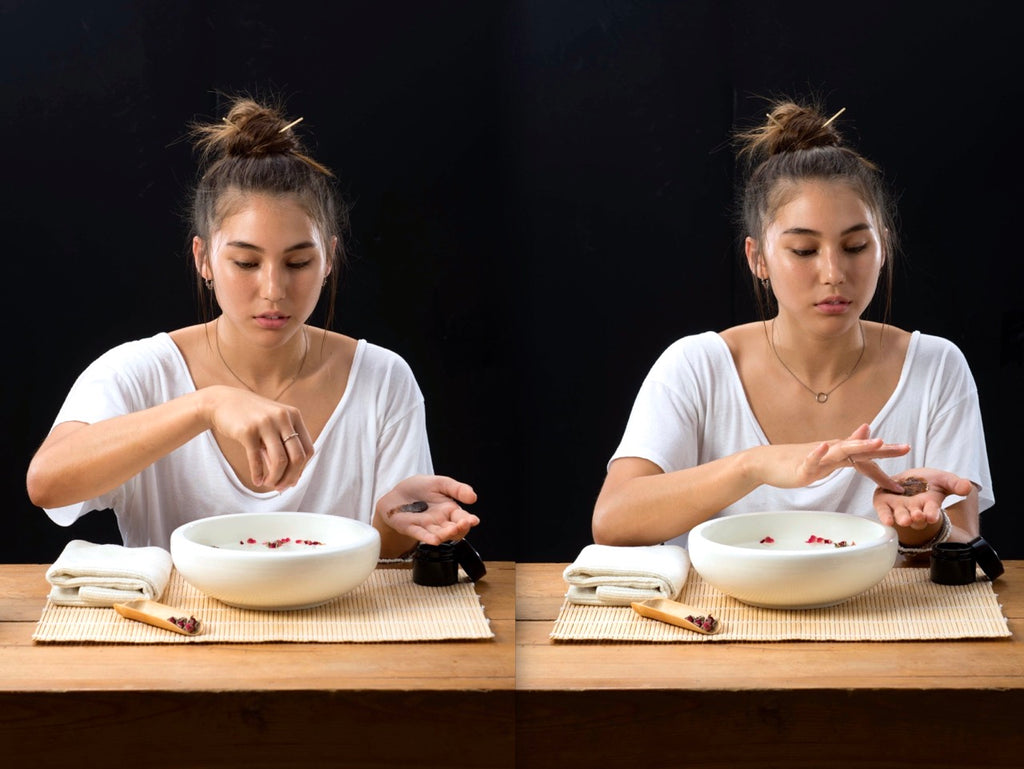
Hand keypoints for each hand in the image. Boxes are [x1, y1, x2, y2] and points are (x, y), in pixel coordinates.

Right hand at [205, 386, 313, 490]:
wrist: (222, 402)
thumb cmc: (251, 417)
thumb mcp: (272, 427)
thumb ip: (282, 448)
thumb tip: (291, 479)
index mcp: (294, 415)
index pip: (308, 449)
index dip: (302, 469)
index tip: (293, 480)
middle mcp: (283, 417)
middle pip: (298, 457)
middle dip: (291, 477)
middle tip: (281, 487)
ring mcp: (265, 423)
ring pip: (280, 460)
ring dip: (276, 478)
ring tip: (269, 484)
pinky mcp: (247, 431)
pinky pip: (256, 459)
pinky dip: (258, 474)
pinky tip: (257, 481)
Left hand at [378, 475, 479, 544]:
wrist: (398, 491)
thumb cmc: (420, 488)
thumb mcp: (441, 483)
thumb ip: (457, 489)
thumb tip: (474, 497)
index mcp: (449, 510)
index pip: (462, 519)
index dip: (469, 521)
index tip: (473, 520)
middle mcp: (440, 521)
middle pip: (453, 530)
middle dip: (460, 528)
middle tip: (463, 523)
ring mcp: (426, 526)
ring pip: (439, 534)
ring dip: (445, 534)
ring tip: (452, 530)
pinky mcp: (411, 528)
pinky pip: (420, 534)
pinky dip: (427, 538)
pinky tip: (434, 540)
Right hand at [755, 424, 909, 489]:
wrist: (766, 462)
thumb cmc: (796, 461)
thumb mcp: (827, 458)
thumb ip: (848, 453)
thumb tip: (868, 434)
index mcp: (839, 453)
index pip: (867, 457)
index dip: (886, 457)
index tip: (907, 457)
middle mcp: (831, 452)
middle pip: (860, 449)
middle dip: (883, 449)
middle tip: (905, 448)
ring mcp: (817, 458)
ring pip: (841, 450)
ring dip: (859, 445)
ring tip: (876, 442)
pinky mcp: (801, 466)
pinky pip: (811, 459)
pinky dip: (817, 453)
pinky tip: (824, 447)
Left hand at [872, 468, 972, 528]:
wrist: (908, 477)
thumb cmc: (928, 481)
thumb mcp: (944, 479)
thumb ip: (955, 484)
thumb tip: (968, 486)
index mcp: (929, 506)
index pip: (932, 512)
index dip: (932, 514)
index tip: (932, 517)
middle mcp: (914, 510)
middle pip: (916, 518)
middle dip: (917, 518)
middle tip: (917, 517)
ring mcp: (899, 508)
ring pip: (900, 515)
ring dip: (902, 518)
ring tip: (904, 520)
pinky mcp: (884, 503)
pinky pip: (884, 511)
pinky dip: (885, 516)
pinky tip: (887, 521)